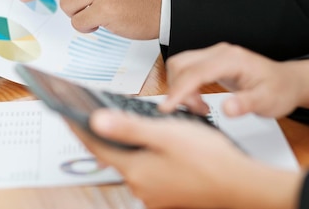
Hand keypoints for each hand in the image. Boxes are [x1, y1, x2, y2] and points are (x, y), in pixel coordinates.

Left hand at [71, 109, 301, 208]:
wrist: (242, 185)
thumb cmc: (209, 159)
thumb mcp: (165, 134)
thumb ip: (128, 128)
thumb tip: (94, 122)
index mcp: (135, 170)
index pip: (96, 145)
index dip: (79, 127)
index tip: (65, 114)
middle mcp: (140, 186)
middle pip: (113, 154)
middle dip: (104, 134)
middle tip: (94, 114)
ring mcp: (154, 193)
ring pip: (131, 162)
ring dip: (127, 144)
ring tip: (125, 124)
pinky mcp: (168, 194)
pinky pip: (147, 170)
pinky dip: (143, 155)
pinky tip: (153, 144)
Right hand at [159, 43, 308, 117]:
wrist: (288, 82)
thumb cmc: (280, 90)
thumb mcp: (268, 102)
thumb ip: (246, 104)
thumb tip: (227, 109)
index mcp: (231, 59)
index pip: (195, 72)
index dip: (179, 90)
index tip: (168, 107)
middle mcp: (220, 52)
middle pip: (181, 64)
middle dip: (178, 90)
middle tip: (194, 111)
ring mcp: (214, 55)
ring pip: (180, 66)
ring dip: (180, 88)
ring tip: (199, 107)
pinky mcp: (211, 62)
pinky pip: (187, 70)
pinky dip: (185, 87)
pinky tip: (198, 101)